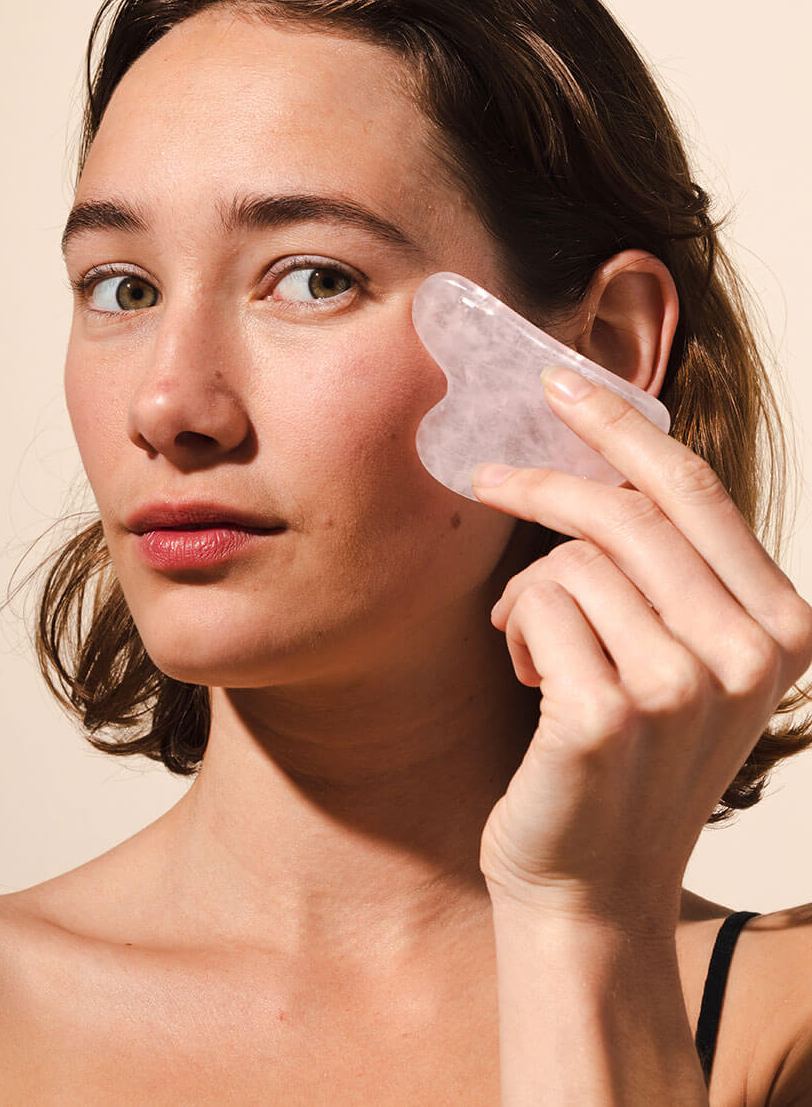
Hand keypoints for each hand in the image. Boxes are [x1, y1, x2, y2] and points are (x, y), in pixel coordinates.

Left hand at [471, 365, 811, 927]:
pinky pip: (536, 603)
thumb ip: (670, 564)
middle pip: (627, 510)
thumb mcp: (680, 651)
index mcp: (782, 624)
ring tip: (536, 649)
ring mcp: (683, 685)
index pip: (696, 489)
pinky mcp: (609, 712)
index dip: (621, 425)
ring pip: (573, 558)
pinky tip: (529, 678)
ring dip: (531, 591)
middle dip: (543, 480)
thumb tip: (601, 444)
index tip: (559, 383)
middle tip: (486, 475)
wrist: (589, 884)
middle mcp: (749, 652)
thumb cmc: (624, 755)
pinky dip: (515, 628)